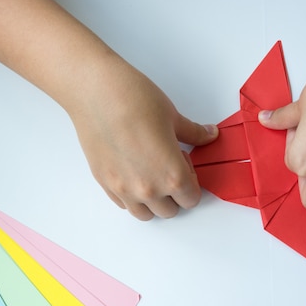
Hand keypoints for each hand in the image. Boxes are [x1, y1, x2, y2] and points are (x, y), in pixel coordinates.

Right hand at [69, 60, 217, 219]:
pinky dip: (131, 195)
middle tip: (168, 166)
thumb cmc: (134, 101)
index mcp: (172, 176)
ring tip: (150, 172)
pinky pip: (123, 204)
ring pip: (145, 214)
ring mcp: (123, 189)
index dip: (192, 181)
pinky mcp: (104, 183)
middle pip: (170, 210)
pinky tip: (132, 170)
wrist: (96, 92)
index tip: (185, 164)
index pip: (191, 199)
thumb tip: (208, 135)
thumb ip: (194, 134)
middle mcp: (148, 190)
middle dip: (174, 193)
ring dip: (153, 201)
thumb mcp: (173, 118)